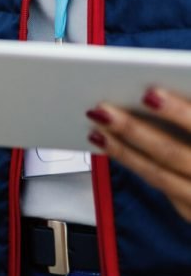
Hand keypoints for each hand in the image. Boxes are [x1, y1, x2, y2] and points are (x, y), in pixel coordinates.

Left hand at [87, 88, 190, 221]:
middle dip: (135, 130)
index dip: (178, 112)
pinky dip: (133, 163)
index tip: (148, 93)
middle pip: (174, 154)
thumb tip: (156, 90)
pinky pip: (159, 185)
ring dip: (124, 150)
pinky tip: (110, 144)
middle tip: (101, 108)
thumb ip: (189, 112)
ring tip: (95, 125)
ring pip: (160, 174)